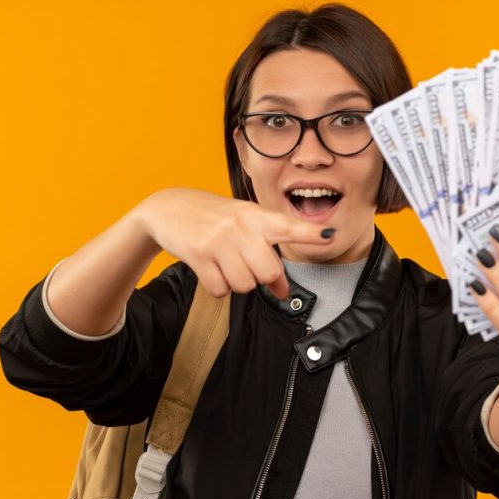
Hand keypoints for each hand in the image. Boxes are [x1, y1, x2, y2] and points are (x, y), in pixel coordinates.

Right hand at [134, 188, 335, 299]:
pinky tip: (210, 268)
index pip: (289, 226)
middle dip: (262, 279)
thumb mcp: (242, 225)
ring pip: (244, 285)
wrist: (167, 208)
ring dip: (236, 282)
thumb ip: (266, 252)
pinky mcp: (199, 255)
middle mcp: (240, 226)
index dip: (311, 233)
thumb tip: (283, 291)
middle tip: (247, 267)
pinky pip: (220, 290)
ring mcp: (219, 240)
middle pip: (268, 272)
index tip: (330, 237)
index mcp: (256, 216)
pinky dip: (217, 287)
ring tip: (224, 263)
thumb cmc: (212, 218)